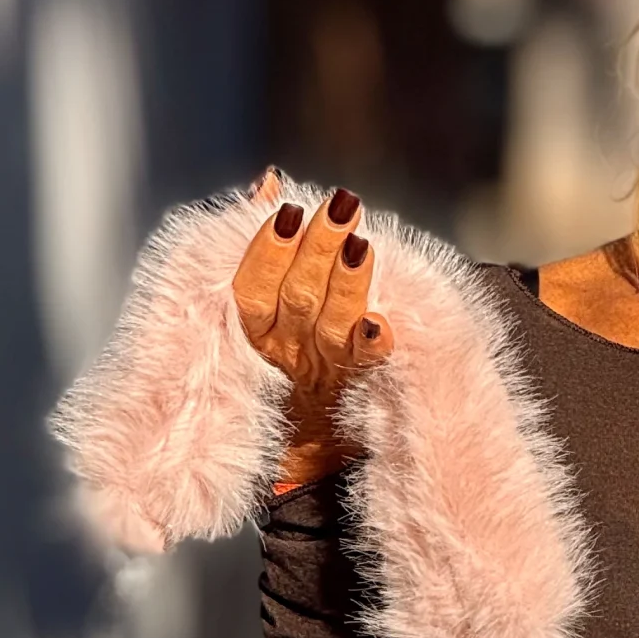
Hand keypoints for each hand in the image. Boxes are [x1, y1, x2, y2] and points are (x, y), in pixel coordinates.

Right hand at [232, 172, 394, 492]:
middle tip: (340, 207)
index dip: (266, 251)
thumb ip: (271, 245)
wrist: (308, 458)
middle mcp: (289, 352)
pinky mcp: (360, 389)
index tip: (285, 210)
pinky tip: (385, 324)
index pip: (254, 288)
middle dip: (318, 251)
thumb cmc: (290, 368)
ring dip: (348, 284)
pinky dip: (375, 344)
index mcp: (260, 334)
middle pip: (298, 299)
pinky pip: (369, 366)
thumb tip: (269, 179)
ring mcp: (326, 371)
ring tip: (363, 244)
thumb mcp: (272, 310)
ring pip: (333, 324)